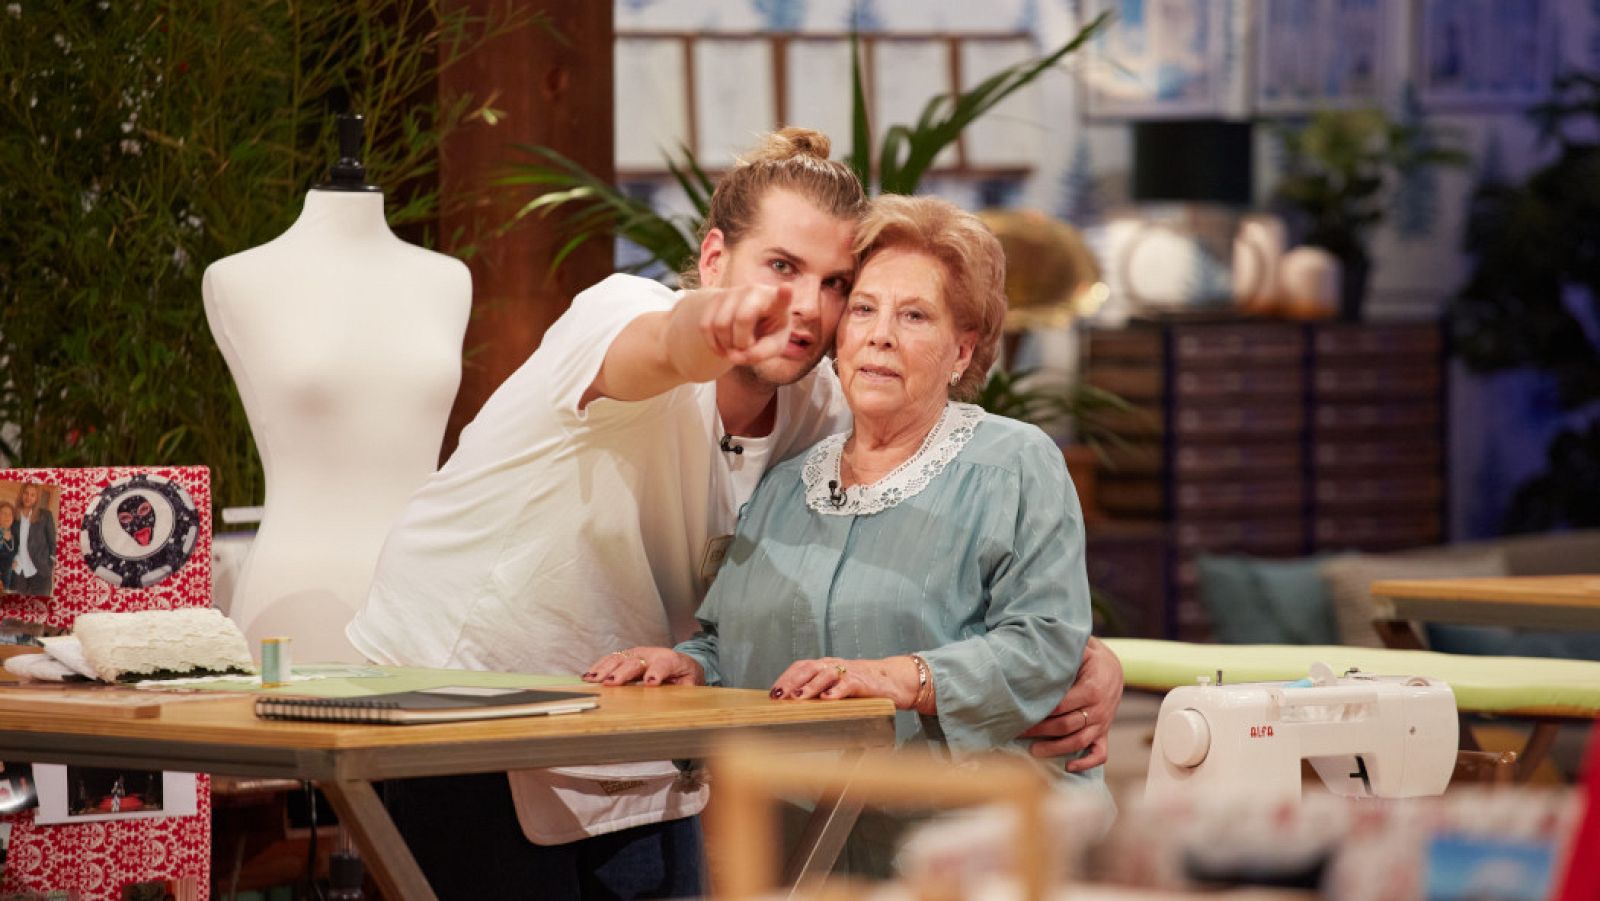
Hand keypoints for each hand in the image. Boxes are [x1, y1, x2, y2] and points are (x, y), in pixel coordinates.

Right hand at [582, 647, 704, 685]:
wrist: (682, 663)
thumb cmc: (686, 676)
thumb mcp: (692, 685)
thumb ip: (685, 690)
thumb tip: (676, 700)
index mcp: (671, 660)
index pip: (663, 664)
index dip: (656, 673)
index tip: (650, 683)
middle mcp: (652, 654)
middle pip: (635, 661)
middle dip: (622, 672)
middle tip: (610, 683)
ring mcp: (637, 653)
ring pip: (619, 658)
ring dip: (605, 668)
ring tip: (592, 679)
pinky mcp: (627, 656)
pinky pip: (610, 660)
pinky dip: (598, 667)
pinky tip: (587, 676)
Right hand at [692, 283, 792, 365]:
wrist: (747, 322)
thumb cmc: (766, 333)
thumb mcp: (771, 347)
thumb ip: (759, 354)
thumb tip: (735, 356)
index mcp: (777, 303)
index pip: (782, 298)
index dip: (784, 294)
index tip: (787, 288)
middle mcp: (755, 291)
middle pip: (742, 318)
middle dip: (741, 342)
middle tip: (747, 347)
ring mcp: (733, 292)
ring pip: (720, 324)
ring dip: (726, 345)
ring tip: (735, 347)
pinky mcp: (715, 299)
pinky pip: (706, 326)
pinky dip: (713, 344)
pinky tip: (723, 347)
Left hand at [769, 656, 919, 708]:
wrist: (895, 680)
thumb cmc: (863, 687)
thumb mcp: (838, 688)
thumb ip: (820, 694)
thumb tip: (796, 711)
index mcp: (825, 666)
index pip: (800, 667)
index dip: (786, 678)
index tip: (772, 693)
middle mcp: (834, 665)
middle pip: (808, 668)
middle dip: (792, 682)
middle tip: (779, 697)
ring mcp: (848, 671)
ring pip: (825, 674)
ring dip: (810, 686)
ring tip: (798, 699)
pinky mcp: (863, 681)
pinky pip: (848, 683)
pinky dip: (837, 690)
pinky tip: (828, 699)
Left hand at [1020, 637, 1122, 771]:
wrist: (1113, 668)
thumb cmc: (1088, 657)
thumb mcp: (1079, 649)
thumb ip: (1062, 652)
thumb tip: (1036, 644)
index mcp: (1091, 689)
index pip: (1061, 706)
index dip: (1040, 712)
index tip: (1019, 713)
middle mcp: (1099, 709)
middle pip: (1066, 726)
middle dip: (1040, 731)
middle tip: (1018, 732)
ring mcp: (1103, 723)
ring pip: (1079, 742)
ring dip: (1056, 749)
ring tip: (1033, 752)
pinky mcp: (1104, 732)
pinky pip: (1100, 753)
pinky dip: (1086, 763)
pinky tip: (1068, 767)